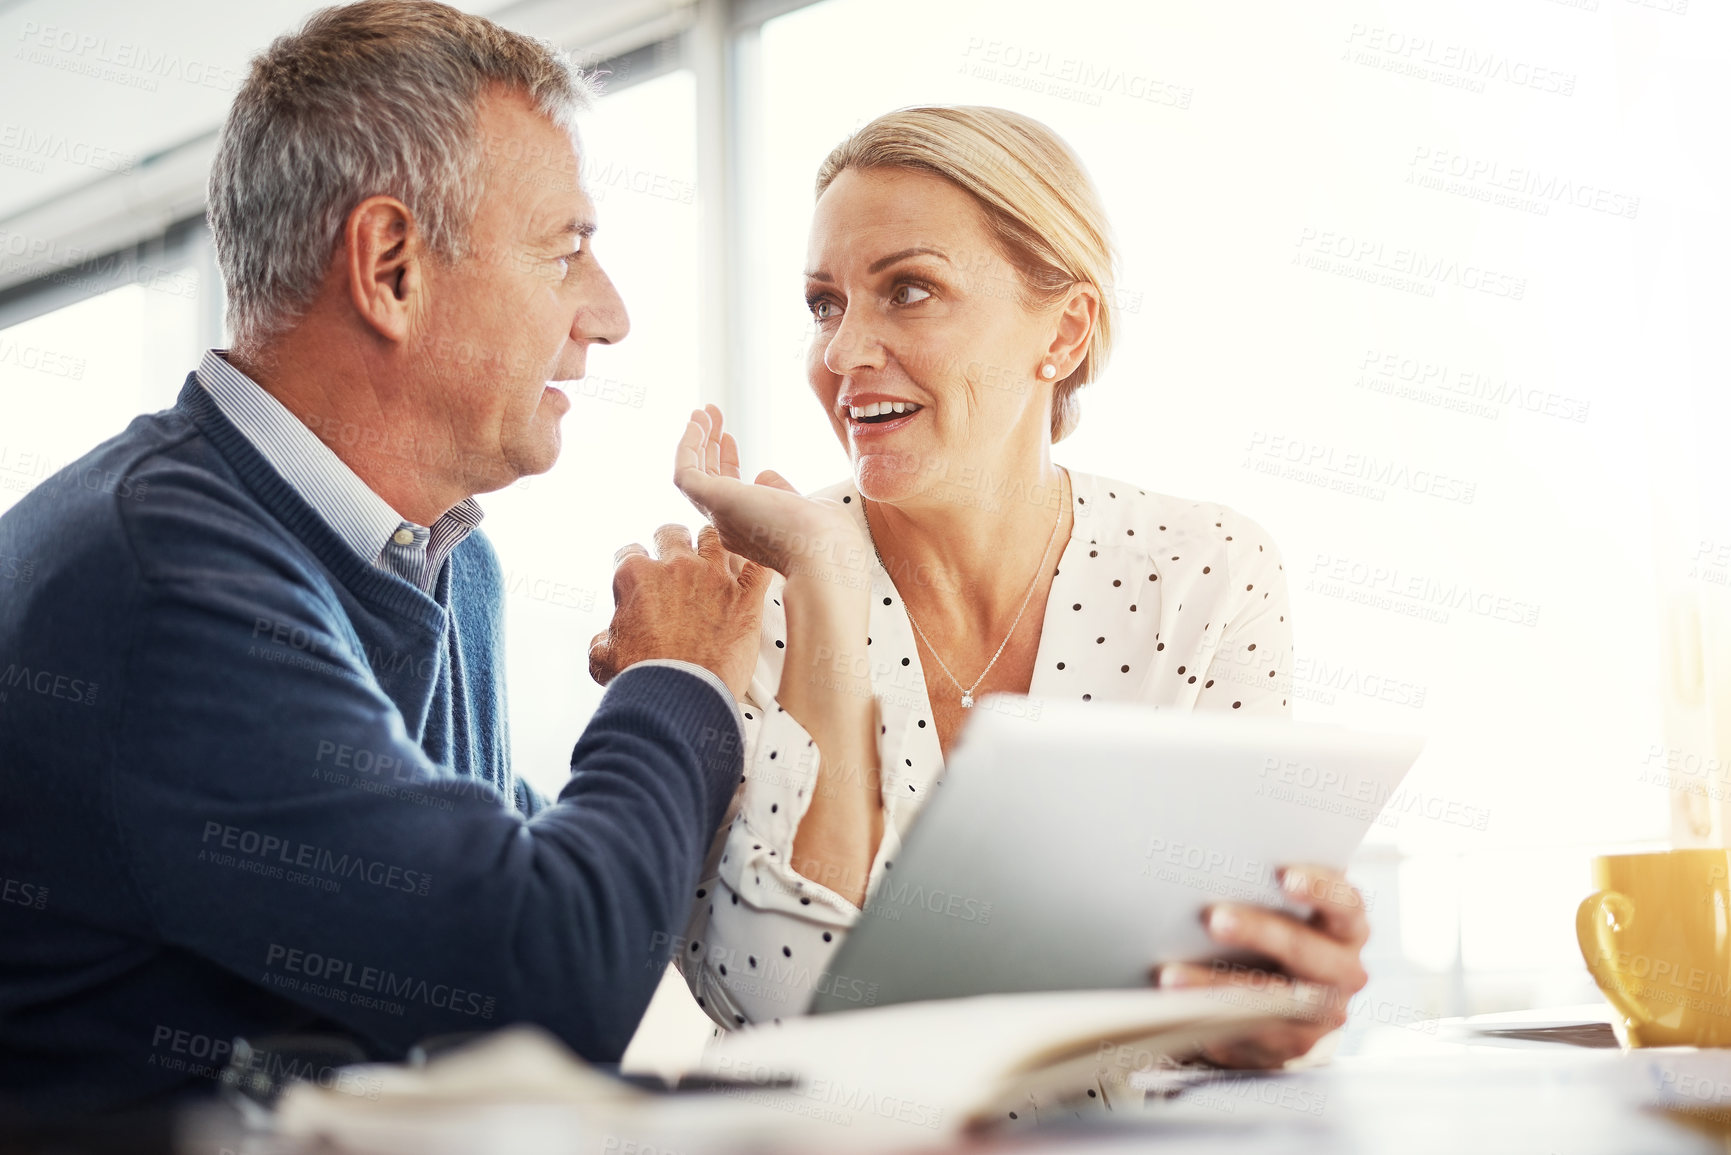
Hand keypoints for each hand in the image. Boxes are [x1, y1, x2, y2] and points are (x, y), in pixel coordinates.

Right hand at [589, 523, 770, 699]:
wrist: (682, 697)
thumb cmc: (645, 679)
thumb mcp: (603, 659)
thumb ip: (603, 640)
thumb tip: (605, 640)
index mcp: (637, 577)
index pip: (630, 552)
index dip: (634, 563)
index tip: (641, 573)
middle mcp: (675, 568)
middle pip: (672, 534)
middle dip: (671, 544)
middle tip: (676, 560)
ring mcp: (714, 577)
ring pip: (714, 538)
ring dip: (711, 547)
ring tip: (713, 561)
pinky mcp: (746, 596)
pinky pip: (757, 566)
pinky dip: (754, 568)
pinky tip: (749, 575)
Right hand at [674, 405, 866, 585]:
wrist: (826, 556)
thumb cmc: (829, 540)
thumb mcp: (807, 508)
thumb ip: (783, 492)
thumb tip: (765, 475)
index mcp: (753, 530)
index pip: (731, 493)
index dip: (727, 463)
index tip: (730, 438)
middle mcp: (731, 525)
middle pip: (709, 481)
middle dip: (709, 447)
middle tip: (709, 416)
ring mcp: (720, 515)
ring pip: (694, 476)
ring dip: (696, 441)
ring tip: (701, 411)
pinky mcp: (713, 502)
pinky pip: (685, 473)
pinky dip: (687, 446)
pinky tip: (696, 422)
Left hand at [1155, 865, 1368, 1067]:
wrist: (1290, 999)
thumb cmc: (1279, 929)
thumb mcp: (1285, 908)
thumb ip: (1265, 889)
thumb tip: (1212, 864)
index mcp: (1348, 926)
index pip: (1344, 903)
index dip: (1318, 888)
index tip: (1283, 875)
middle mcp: (1346, 969)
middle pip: (1304, 949)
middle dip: (1257, 932)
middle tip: (1213, 918)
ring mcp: (1324, 1012)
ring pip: (1273, 1000)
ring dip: (1217, 985)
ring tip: (1171, 975)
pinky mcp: (1294, 1044)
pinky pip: (1251, 1034)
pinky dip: (1210, 1019)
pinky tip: (1175, 1006)